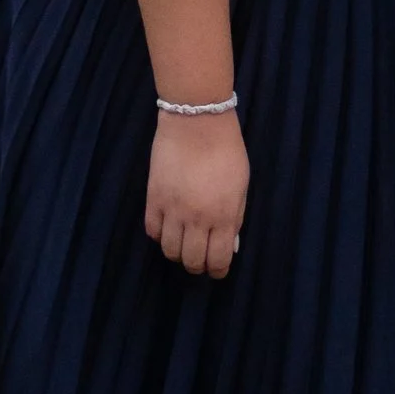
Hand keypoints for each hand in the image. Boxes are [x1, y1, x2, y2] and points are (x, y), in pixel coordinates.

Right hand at [145, 110, 248, 276]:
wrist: (196, 123)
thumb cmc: (227, 151)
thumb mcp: (242, 186)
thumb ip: (236, 217)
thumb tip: (229, 245)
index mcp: (224, 217)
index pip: (217, 260)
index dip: (217, 271)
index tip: (217, 270)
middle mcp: (197, 219)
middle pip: (191, 261)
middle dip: (197, 266)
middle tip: (199, 259)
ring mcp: (172, 210)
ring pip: (169, 250)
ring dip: (177, 253)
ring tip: (183, 244)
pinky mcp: (153, 199)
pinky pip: (152, 230)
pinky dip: (159, 235)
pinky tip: (167, 228)